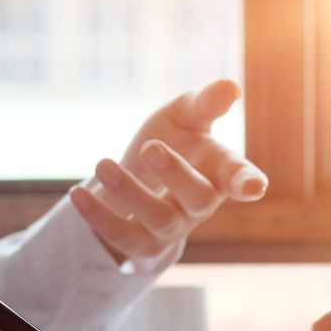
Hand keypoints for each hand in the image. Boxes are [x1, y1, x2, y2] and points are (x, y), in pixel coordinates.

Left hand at [69, 79, 268, 263]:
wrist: (135, 173)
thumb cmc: (171, 139)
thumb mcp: (184, 115)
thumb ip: (205, 103)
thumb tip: (230, 87)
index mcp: (218, 171)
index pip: (239, 178)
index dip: (247, 183)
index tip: (253, 188)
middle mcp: (200, 204)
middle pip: (199, 199)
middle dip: (176, 175)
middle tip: (150, 147)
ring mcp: (173, 227)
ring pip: (160, 219)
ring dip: (131, 193)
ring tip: (102, 164)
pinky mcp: (141, 244)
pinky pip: (123, 238)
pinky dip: (99, 217)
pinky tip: (77, 193)